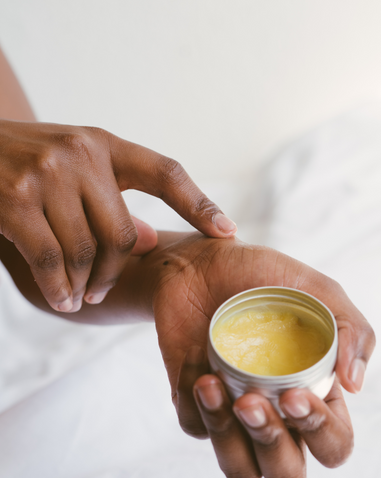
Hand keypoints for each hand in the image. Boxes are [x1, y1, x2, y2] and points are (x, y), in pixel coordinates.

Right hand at [0, 120, 235, 312]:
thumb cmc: (30, 162)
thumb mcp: (77, 169)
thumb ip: (113, 202)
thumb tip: (148, 241)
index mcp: (105, 144)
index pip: (167, 173)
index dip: (200, 205)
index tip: (228, 232)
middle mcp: (81, 153)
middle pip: (123, 234)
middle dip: (113, 272)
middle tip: (99, 291)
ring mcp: (47, 174)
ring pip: (86, 252)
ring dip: (86, 285)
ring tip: (80, 297)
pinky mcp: (14, 199)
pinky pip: (52, 260)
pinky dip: (59, 288)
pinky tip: (63, 299)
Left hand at [151, 233, 374, 477]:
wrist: (203, 263)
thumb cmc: (262, 275)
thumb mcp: (317, 289)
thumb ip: (352, 329)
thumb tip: (355, 384)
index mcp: (315, 389)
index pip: (334, 441)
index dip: (320, 432)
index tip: (293, 394)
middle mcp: (277, 410)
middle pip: (286, 470)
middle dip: (271, 445)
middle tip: (251, 401)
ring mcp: (236, 410)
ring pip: (239, 467)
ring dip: (225, 434)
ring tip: (212, 384)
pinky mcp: (198, 404)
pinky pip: (195, 428)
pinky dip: (192, 398)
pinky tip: (196, 356)